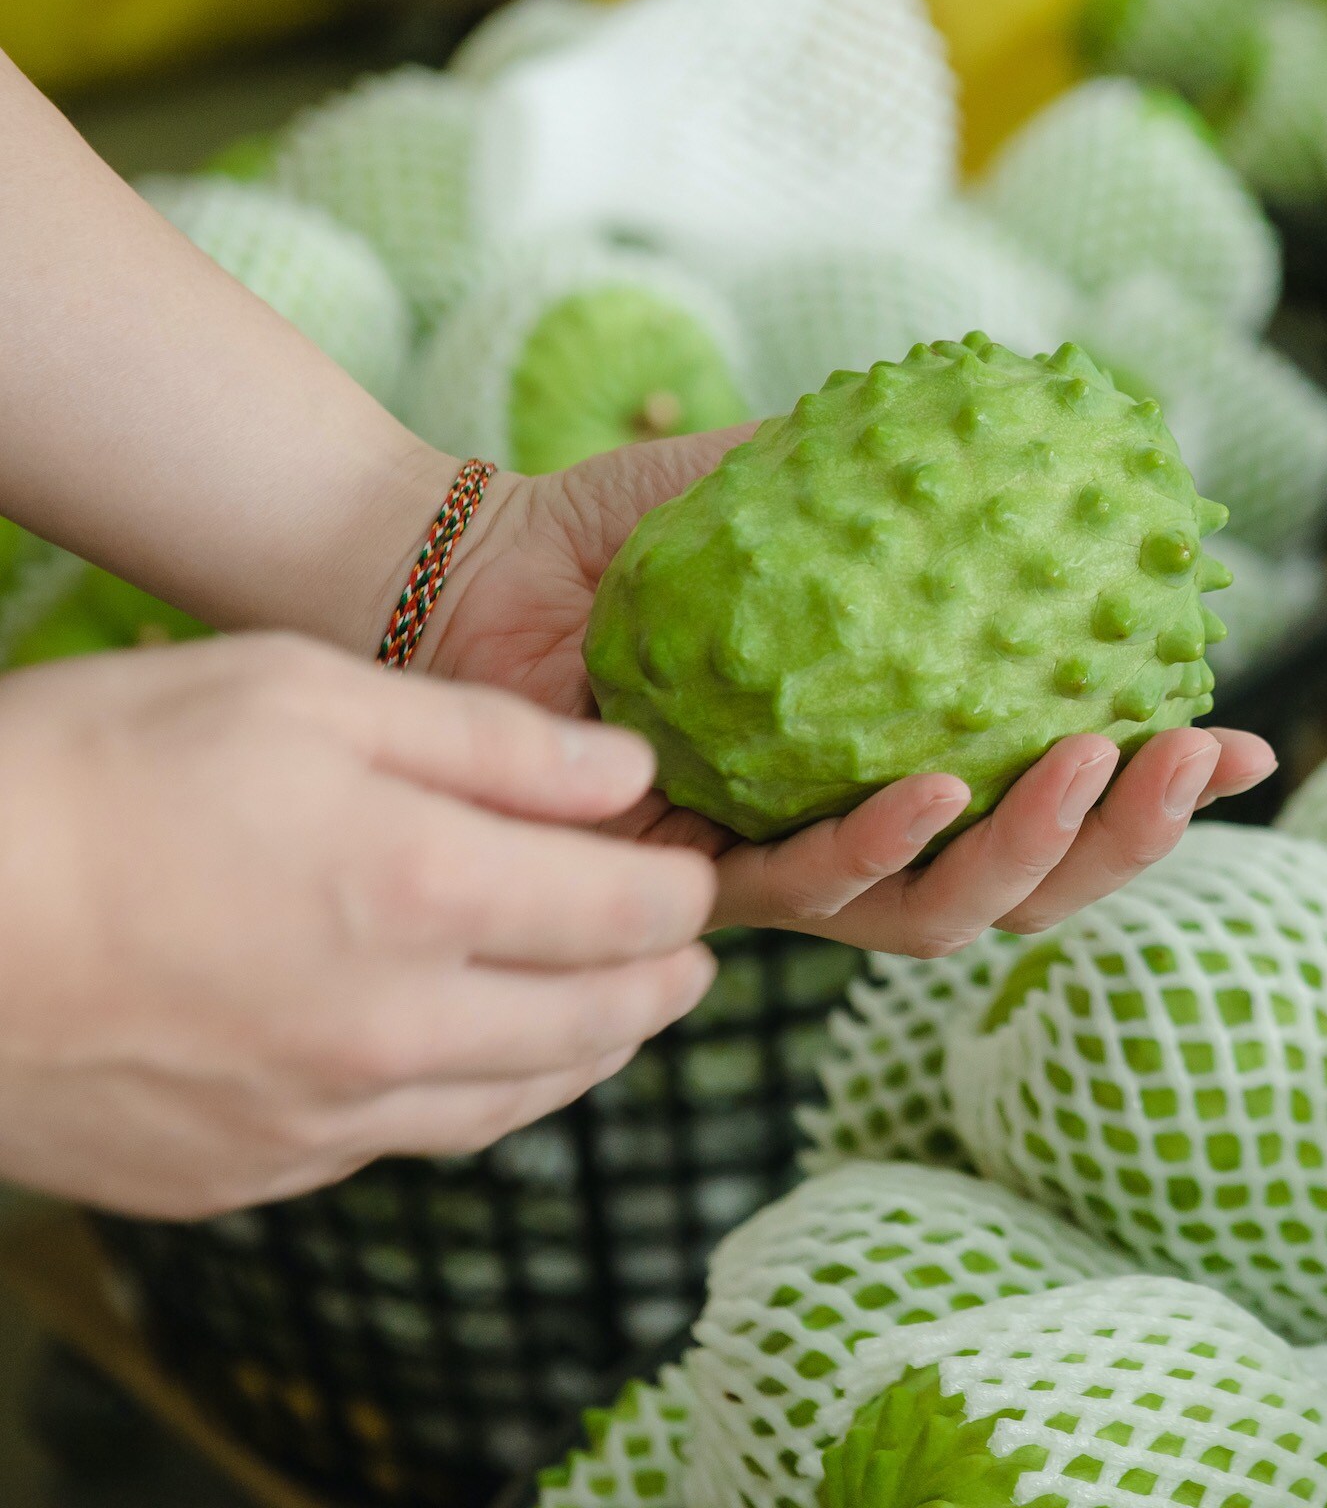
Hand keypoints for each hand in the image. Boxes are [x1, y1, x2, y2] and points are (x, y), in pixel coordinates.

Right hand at [0, 635, 714, 1217]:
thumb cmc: (92, 771)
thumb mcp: (299, 694)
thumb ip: (487, 741)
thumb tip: (627, 774)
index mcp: (429, 896)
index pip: (634, 914)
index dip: (683, 888)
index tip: (693, 866)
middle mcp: (400, 1031)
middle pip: (597, 1024)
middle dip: (660, 981)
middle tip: (686, 953)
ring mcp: (323, 1118)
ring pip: (514, 1103)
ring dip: (585, 1053)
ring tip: (611, 1014)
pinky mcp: (249, 1171)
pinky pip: (403, 1146)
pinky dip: (466, 1100)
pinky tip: (464, 1062)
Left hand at [416, 434, 1276, 955]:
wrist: (474, 558)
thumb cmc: (630, 524)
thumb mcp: (794, 484)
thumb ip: (905, 484)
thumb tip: (1040, 435)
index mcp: (904, 755)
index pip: (1058, 801)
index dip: (1157, 797)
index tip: (1250, 751)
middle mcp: (857, 829)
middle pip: (1025, 886)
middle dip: (1127, 841)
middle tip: (1197, 766)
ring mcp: (778, 864)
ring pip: (938, 918)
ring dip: (1031, 854)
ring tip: (1095, 768)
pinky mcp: (689, 875)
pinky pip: (806, 887)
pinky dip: (881, 843)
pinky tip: (939, 784)